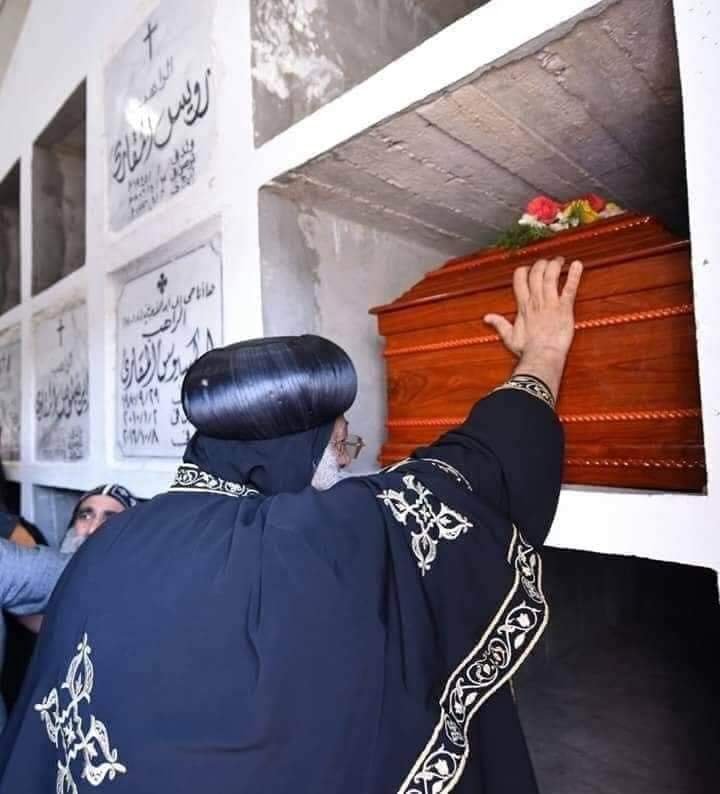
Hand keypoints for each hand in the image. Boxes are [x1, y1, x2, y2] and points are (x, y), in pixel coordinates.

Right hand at [484, 257, 582, 400]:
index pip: (520, 279)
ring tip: (560, 260)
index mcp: (523, 305)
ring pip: (551, 276)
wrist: (542, 356)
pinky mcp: (565, 308)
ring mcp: (551, 303)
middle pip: (537, 273)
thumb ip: (499, 324)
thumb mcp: (509, 336)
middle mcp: (536, 300)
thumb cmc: (527, 349)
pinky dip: (574, 275)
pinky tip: (577, 265)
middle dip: (542, 264)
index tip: (528, 269)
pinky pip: (570, 288)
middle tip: (547, 262)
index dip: (524, 270)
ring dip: (556, 265)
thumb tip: (487, 318)